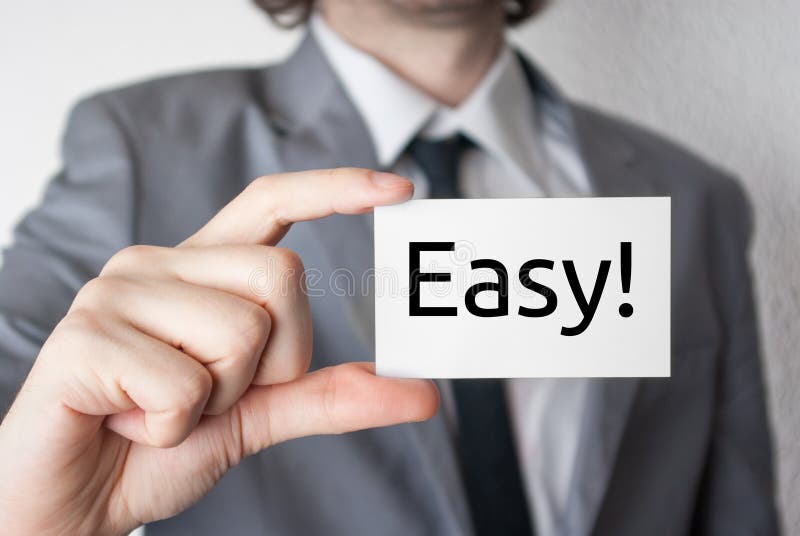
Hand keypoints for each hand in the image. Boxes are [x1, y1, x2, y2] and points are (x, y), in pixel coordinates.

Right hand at [0, 168, 437, 535]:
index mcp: (200, 270)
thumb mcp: (257, 415)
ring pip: (241, 334)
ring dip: (219, 401)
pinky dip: (174, 427)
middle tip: (212, 397)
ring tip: (161, 412)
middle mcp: (157, 264)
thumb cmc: (159, 446)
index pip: (271, 200)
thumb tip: (423, 392)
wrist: (74, 502)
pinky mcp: (83, 339)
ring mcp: (115, 294)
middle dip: (273, 360)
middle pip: (282, 278)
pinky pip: (184, 386)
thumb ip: (330, 395)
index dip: (334, 188)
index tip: (399, 187)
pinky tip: (130, 424)